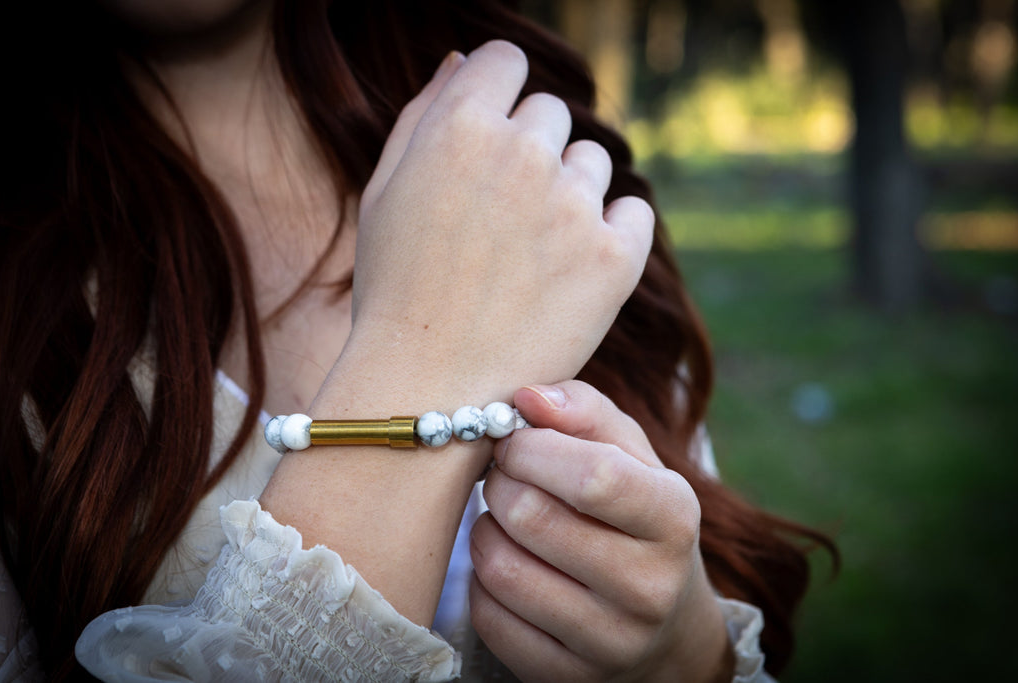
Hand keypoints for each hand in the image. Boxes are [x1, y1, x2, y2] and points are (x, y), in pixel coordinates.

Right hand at [343, 41, 654, 402]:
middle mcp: (522, 152)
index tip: (491, 138)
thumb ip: (423, 114)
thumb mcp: (384, 192)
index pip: (505, 61)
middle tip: (500, 220)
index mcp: (459, 125)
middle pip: (549, 114)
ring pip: (591, 163)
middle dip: (528, 151)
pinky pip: (633, 214)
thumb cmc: (397, 289)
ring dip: (568, 193)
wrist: (428, 389)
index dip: (496, 97)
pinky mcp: (614, 257)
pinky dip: (610, 235)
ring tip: (528, 256)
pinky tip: (571, 271)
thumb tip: (463, 59)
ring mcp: (572, 204)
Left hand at [470, 381, 733, 681]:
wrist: (665, 624)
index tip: (516, 440)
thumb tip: (526, 397)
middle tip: (504, 475)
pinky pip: (488, 616)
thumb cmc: (635, 516)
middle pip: (532, 518)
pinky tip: (507, 563)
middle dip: (501, 482)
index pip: (592, 476)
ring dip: (485, 528)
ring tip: (505, 518)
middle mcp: (649, 588)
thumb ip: (584, 410)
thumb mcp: (631, 454)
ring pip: (500, 568)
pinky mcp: (565, 675)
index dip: (533, 449)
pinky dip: (482, 581)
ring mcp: (609, 641)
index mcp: (674, 517)